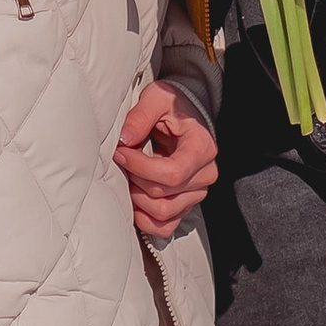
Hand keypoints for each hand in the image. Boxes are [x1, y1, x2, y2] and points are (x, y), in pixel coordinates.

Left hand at [114, 81, 219, 240]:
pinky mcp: (185, 204)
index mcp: (202, 148)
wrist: (185, 116)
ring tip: (128, 178)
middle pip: (164, 195)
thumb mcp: (157, 98)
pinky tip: (134, 203)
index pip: (172, 173)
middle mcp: (204, 174)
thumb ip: (141, 115)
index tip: (121, 152)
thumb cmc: (173, 107)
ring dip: (138, 200)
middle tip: (121, 162)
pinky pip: (166, 226)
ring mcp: (196, 192)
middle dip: (135, 180)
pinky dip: (146, 220)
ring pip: (163, 213)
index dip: (140, 168)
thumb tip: (125, 139)